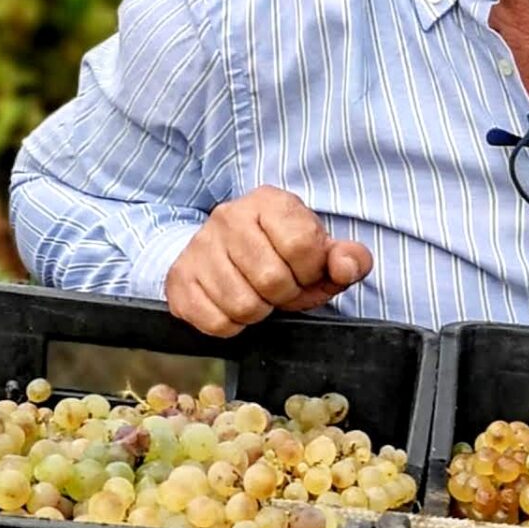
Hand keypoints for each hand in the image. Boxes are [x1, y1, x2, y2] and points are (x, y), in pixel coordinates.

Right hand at [165, 187, 372, 336]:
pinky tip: (232, 306)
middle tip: (279, 289)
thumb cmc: (279, 256)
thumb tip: (345, 266)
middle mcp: (229, 217)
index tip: (304, 272)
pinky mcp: (180, 279)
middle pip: (271, 280)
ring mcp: (199, 248)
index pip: (302, 245)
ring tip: (257, 295)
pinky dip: (232, 325)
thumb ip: (348, 259)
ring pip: (242, 305)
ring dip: (258, 312)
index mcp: (270, 202)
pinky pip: (216, 322)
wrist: (221, 253)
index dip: (310, 271)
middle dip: (284, 295)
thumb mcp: (319, 254)